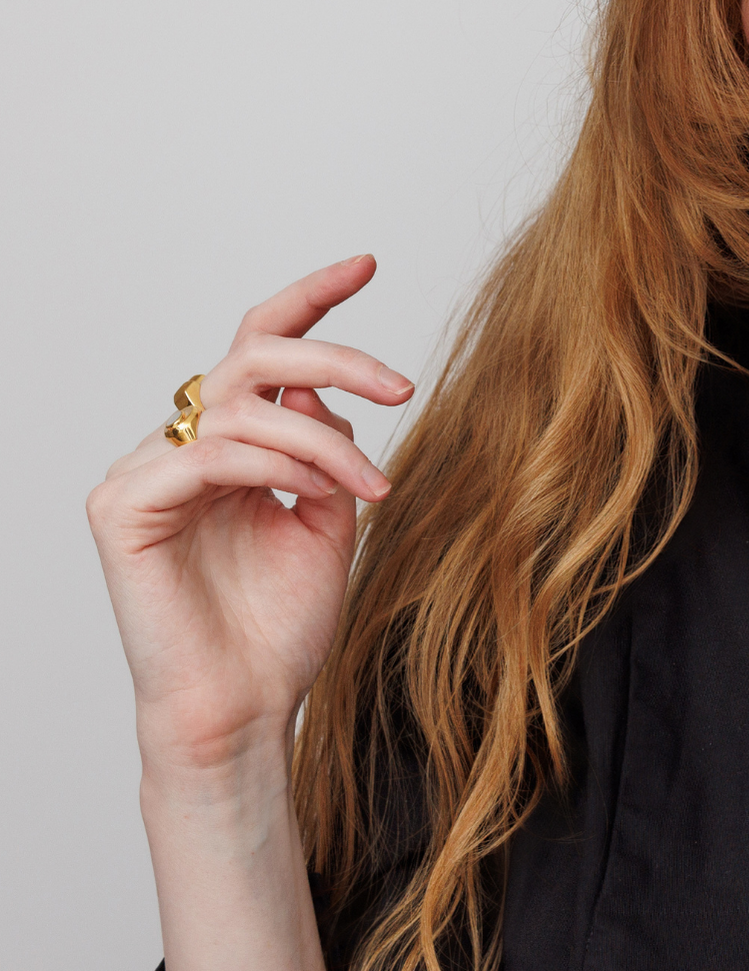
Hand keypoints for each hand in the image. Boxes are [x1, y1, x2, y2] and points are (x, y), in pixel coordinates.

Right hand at [87, 255, 413, 778]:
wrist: (245, 707)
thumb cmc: (280, 627)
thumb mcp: (327, 518)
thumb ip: (326, 448)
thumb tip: (326, 391)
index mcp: (229, 443)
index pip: (262, 348)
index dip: (312, 299)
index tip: (369, 263)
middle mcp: (181, 445)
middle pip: (254, 357)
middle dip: (337, 357)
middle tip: (403, 382)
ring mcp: (145, 471)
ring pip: (246, 410)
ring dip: (325, 442)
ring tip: (371, 487)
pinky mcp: (123, 505)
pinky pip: (208, 452)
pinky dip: (273, 466)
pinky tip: (310, 498)